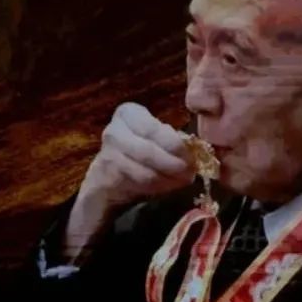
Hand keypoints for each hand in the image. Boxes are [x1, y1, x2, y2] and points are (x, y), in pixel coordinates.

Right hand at [63, 103, 194, 260]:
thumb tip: (196, 153)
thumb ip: (171, 141)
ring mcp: (107, 155)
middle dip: (174, 164)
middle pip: (149, 150)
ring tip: (182, 181)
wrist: (107, 179)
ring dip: (169, 179)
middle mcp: (113, 131)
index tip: (191, 157)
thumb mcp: (155, 140)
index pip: (153, 129)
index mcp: (128, 114)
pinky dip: (157, 188)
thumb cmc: (139, 154)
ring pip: (145, 171)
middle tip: (191, 172)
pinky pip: (137, 185)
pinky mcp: (106, 179)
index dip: (175, 145)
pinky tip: (167, 187)